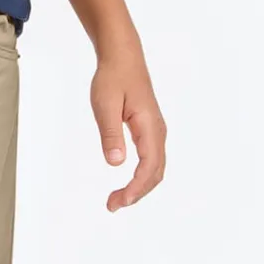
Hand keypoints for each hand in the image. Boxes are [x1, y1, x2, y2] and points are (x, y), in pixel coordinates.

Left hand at [93, 47, 165, 210]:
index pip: (148, 167)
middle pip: (155, 173)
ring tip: (116, 199)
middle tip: (112, 206)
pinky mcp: (149, 131)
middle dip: (137, 193)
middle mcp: (158, 132)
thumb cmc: (113, 78)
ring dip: (139, 187)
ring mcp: (155, 132)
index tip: (119, 201)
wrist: (123, 58)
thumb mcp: (105, 105)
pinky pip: (151, 160)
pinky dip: (141, 176)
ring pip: (154, 168)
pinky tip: (126, 183)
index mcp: (149, 127)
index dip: (136, 188)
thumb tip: (115, 163)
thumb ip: (110, 134)